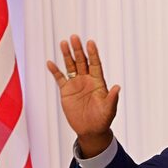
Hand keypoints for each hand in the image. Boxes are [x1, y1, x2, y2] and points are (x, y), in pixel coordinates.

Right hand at [46, 35, 119, 156]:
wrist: (91, 130)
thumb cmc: (103, 120)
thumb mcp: (109, 109)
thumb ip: (112, 98)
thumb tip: (118, 87)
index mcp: (99, 82)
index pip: (96, 64)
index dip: (93, 54)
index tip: (91, 42)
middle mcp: (87, 80)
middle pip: (82, 61)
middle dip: (79, 50)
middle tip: (74, 37)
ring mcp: (76, 84)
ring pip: (71, 66)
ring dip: (67, 55)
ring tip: (63, 43)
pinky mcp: (66, 91)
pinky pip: (60, 78)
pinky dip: (55, 71)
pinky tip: (50, 63)